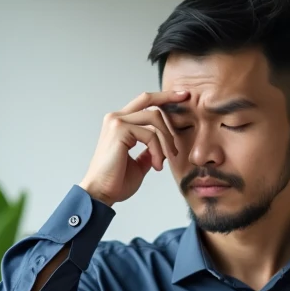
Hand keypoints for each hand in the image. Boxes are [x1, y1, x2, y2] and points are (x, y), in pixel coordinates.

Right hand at [79, 89, 187, 206]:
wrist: (101, 194)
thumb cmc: (116, 182)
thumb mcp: (139, 164)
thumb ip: (149, 151)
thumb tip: (162, 147)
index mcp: (120, 124)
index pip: (143, 103)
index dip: (163, 97)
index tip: (182, 96)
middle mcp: (116, 118)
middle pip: (148, 99)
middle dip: (170, 99)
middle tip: (188, 109)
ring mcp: (116, 122)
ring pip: (154, 117)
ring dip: (166, 139)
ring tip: (167, 159)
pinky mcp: (119, 130)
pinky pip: (150, 134)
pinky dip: (158, 150)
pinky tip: (157, 165)